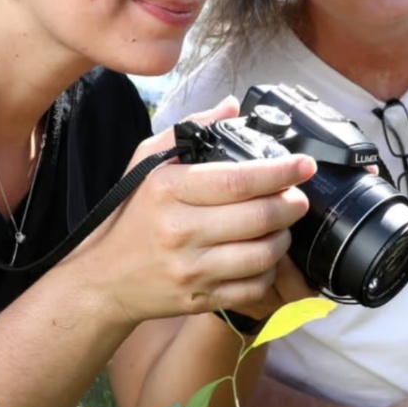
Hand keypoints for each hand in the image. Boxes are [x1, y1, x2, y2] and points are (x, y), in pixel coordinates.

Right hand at [64, 96, 316, 322]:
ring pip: (262, 255)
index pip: (237, 180)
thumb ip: (191, 130)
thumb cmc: (131, 215)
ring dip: (284, 238)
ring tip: (283, 227)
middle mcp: (180, 230)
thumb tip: (232, 107)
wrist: (104, 279)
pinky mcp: (199, 299)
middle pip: (258, 218)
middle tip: (299, 198)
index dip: (280, 172)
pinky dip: (269, 272)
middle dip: (292, 205)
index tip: (304, 165)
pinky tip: (264, 258)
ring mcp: (190, 269)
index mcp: (168, 190)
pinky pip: (253, 288)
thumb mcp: (148, 163)